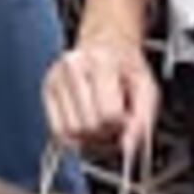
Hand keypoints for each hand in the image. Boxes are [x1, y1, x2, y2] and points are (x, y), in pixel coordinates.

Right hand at [43, 31, 161, 161]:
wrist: (106, 45)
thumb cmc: (126, 67)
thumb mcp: (147, 89)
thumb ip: (142, 120)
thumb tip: (129, 148)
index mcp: (101, 61)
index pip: (109, 114)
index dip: (122, 125)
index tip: (127, 118)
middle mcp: (73, 66)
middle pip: (89, 125)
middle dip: (106, 133)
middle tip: (115, 122)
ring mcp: (56, 77)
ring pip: (71, 131)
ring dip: (89, 137)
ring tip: (100, 122)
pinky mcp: (47, 89)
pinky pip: (57, 131)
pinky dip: (74, 136)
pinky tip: (86, 123)